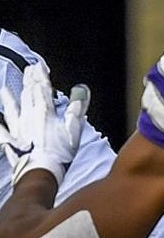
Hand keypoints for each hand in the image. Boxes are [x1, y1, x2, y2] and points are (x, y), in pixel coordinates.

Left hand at [0, 62, 89, 187]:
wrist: (40, 171)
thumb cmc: (59, 153)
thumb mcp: (74, 129)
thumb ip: (76, 108)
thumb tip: (81, 90)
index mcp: (45, 111)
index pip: (42, 88)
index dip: (40, 76)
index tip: (39, 66)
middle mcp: (28, 115)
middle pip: (28, 94)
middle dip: (28, 81)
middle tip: (28, 70)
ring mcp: (17, 127)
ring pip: (12, 107)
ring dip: (10, 96)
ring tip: (5, 88)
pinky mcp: (10, 139)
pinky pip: (2, 126)